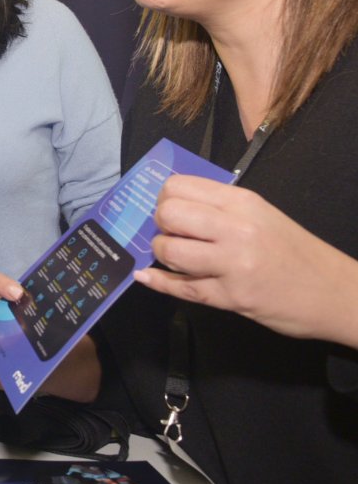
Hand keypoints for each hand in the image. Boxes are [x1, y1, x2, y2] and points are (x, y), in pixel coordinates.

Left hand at [137, 175, 357, 345]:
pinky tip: (146, 276)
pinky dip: (159, 282)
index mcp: (242, 202)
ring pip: (171, 251)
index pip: (178, 186)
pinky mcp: (233, 297)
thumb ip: (219, 207)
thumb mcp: (260, 215)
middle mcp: (236, 228)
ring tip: (174, 257)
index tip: (170, 210)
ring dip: (162, 254)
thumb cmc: (295, 251)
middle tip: (171, 234)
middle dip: (160, 224)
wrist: (337, 293)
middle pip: (169, 214)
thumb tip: (172, 204)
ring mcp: (233, 264)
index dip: (164, 198)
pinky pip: (183, 289)